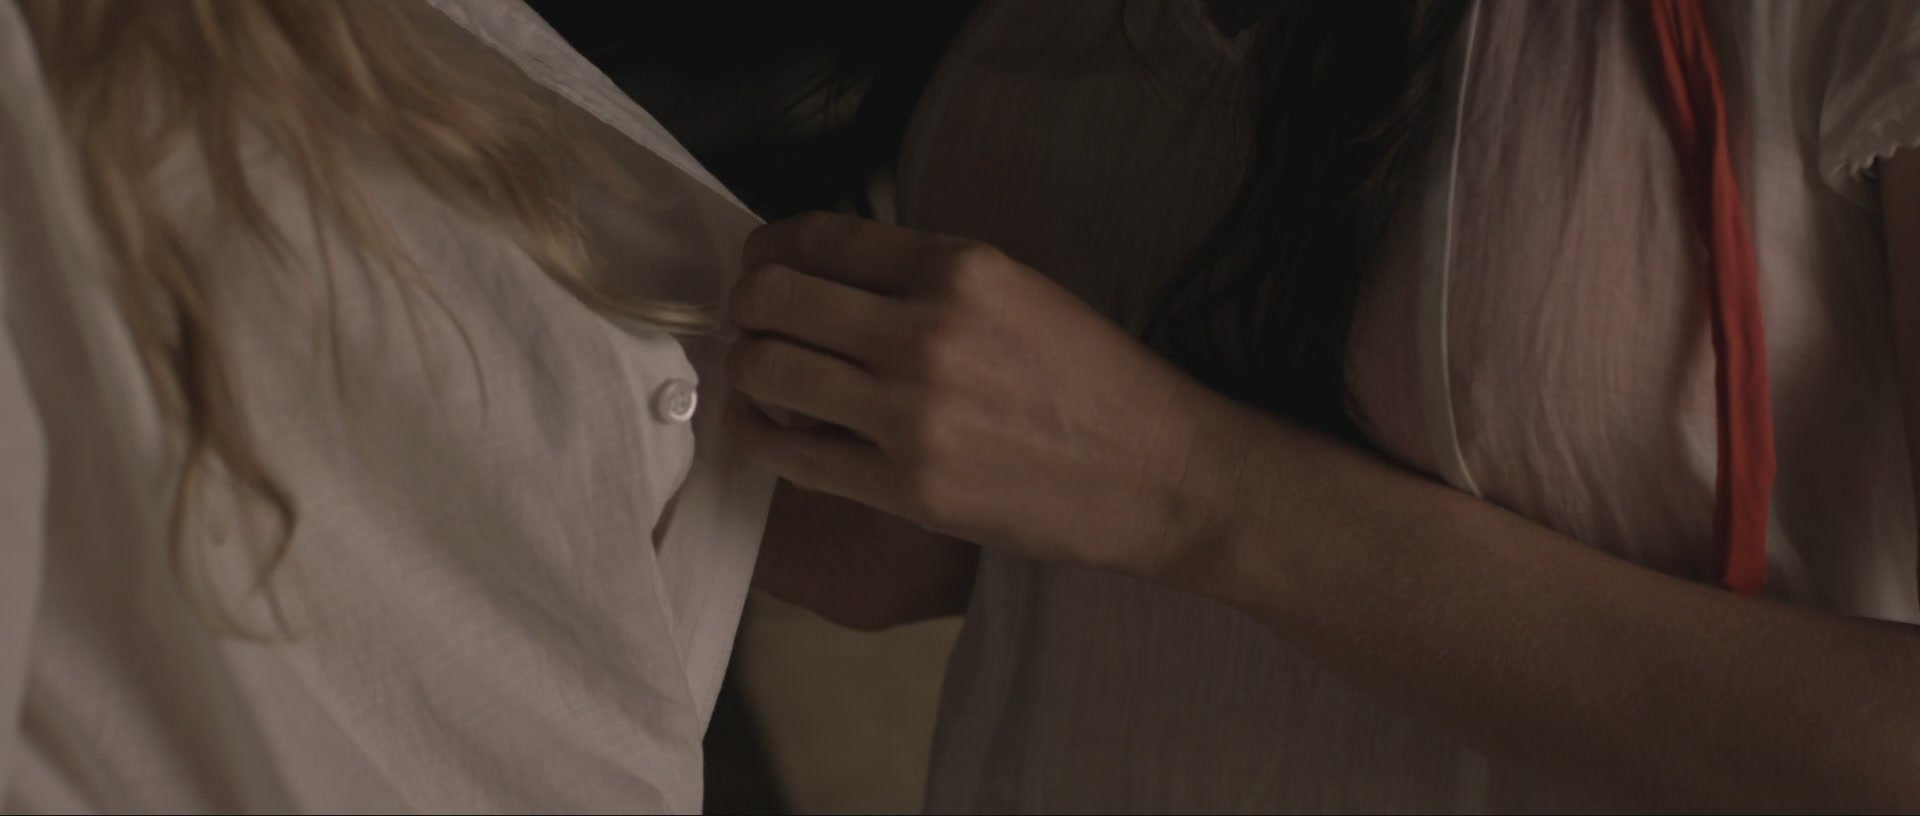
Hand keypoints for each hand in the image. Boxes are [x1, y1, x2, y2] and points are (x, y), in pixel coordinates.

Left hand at [723, 212, 1232, 576]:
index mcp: (959, 269)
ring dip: (747, 363)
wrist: (1161, 474)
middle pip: (776, 296)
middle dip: (747, 301)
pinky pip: (787, 451)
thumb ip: (927, 276)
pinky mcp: (903, 487)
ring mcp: (909, 414)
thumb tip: (830, 272)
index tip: (764, 260)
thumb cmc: (1097, 382)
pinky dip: (756, 430)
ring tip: (759, 368)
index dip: (772, 246)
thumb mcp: (1021, 290)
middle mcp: (925, 332)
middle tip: (751, 314)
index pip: (821, 236)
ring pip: (767, 369)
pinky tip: (761, 422)